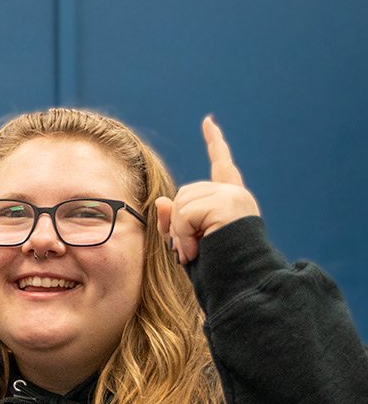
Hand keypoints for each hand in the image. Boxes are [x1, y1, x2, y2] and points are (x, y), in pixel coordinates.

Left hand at [156, 116, 259, 265]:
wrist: (241, 282)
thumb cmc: (217, 268)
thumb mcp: (189, 242)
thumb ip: (175, 222)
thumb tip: (162, 200)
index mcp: (230, 199)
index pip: (221, 164)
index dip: (215, 142)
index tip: (208, 122)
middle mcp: (235, 192)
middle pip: (184, 194)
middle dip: (178, 225)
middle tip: (189, 250)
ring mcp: (233, 196)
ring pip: (182, 204)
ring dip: (180, 233)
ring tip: (194, 252)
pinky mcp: (228, 203)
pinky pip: (186, 214)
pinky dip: (183, 235)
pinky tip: (196, 250)